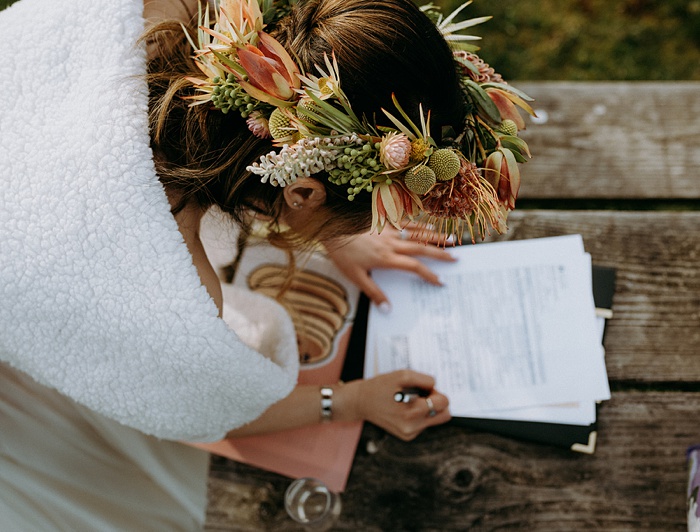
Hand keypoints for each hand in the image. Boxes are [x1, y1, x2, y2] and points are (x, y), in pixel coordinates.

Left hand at [324, 226, 455, 306]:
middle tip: (456, 258)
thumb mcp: (355, 276)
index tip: (441, 282)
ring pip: (417, 233)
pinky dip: (419, 224)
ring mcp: (389, 230)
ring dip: (435, 237)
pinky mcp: (384, 222)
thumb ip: (373, 292)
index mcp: (386, 258)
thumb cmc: (342, 253)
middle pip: (421, 248)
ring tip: (451, 240)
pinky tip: (428, 225)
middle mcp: (391, 243)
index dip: (429, 275)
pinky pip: (406, 222)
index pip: (413, 267)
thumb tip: (388, 309)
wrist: (331, 228)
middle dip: (440, 254)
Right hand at [341, 370, 450, 440]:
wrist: (361, 402)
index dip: (437, 393)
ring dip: (427, 408)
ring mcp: (409, 433)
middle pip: (444, 415)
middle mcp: (412, 427)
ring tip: (410, 401)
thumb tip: (436, 387)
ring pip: (434, 419)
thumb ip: (425, 380)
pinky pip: (424, 424)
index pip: (443, 404)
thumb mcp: (403, 375)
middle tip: (423, 395)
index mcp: (412, 412)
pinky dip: (419, 415)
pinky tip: (404, 408)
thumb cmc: (381, 387)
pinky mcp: (407, 436)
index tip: (426, 389)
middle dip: (437, 403)